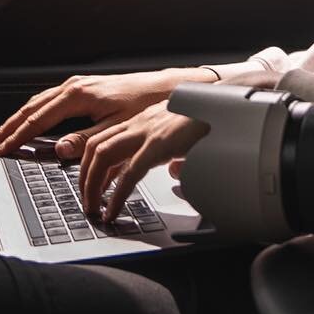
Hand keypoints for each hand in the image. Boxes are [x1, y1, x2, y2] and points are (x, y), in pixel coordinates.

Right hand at [0, 67, 215, 156]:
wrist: (166, 88)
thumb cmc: (146, 105)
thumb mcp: (117, 128)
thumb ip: (86, 141)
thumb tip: (58, 150)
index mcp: (78, 95)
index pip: (37, 118)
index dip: (16, 136)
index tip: (1, 149)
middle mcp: (74, 87)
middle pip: (31, 108)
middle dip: (9, 127)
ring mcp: (78, 86)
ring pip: (38, 103)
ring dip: (19, 120)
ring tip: (4, 136)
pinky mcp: (84, 89)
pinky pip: (50, 101)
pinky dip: (34, 114)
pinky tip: (31, 124)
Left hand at [77, 103, 208, 222]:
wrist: (229, 102)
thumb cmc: (211, 117)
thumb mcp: (187, 137)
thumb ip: (175, 153)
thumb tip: (173, 171)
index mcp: (144, 120)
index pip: (105, 139)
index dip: (91, 164)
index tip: (90, 185)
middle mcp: (140, 122)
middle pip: (96, 146)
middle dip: (84, 176)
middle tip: (86, 201)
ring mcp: (148, 131)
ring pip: (103, 155)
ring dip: (92, 185)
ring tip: (94, 208)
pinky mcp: (160, 144)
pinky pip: (129, 172)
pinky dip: (117, 195)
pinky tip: (114, 210)